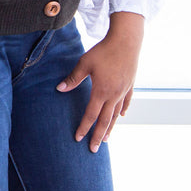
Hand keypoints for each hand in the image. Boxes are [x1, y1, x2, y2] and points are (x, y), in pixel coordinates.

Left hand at [56, 12, 143, 152]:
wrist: (126, 40)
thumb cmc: (104, 50)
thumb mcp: (85, 63)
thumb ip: (73, 78)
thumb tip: (59, 89)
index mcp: (101, 91)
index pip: (91, 115)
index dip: (84, 127)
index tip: (78, 138)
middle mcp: (114, 95)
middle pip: (105, 120)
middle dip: (98, 136)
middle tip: (94, 149)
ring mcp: (124, 90)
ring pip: (116, 114)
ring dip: (111, 127)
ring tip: (107, 138)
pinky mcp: (130, 84)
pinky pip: (126, 102)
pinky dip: (123, 110)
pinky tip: (122, 116)